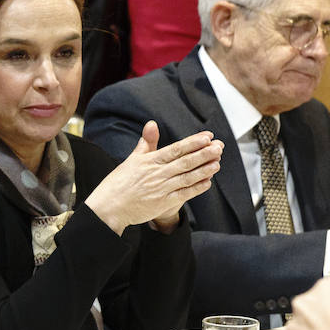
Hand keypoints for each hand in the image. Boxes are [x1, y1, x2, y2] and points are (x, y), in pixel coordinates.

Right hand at [83, 122, 221, 234]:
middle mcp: (157, 173)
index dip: (193, 142)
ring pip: (187, 177)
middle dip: (204, 153)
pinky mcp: (162, 202)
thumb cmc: (119, 182)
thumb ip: (146, 143)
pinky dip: (196, 188)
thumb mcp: (132, 159)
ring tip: (217, 162)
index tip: (207, 136)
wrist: (109, 206)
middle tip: (219, 146)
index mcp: (150, 161)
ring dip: (204, 169)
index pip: (176, 149)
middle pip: (185, 161)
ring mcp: (161, 188)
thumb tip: (152, 124)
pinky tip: (207, 182)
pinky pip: (183, 194)